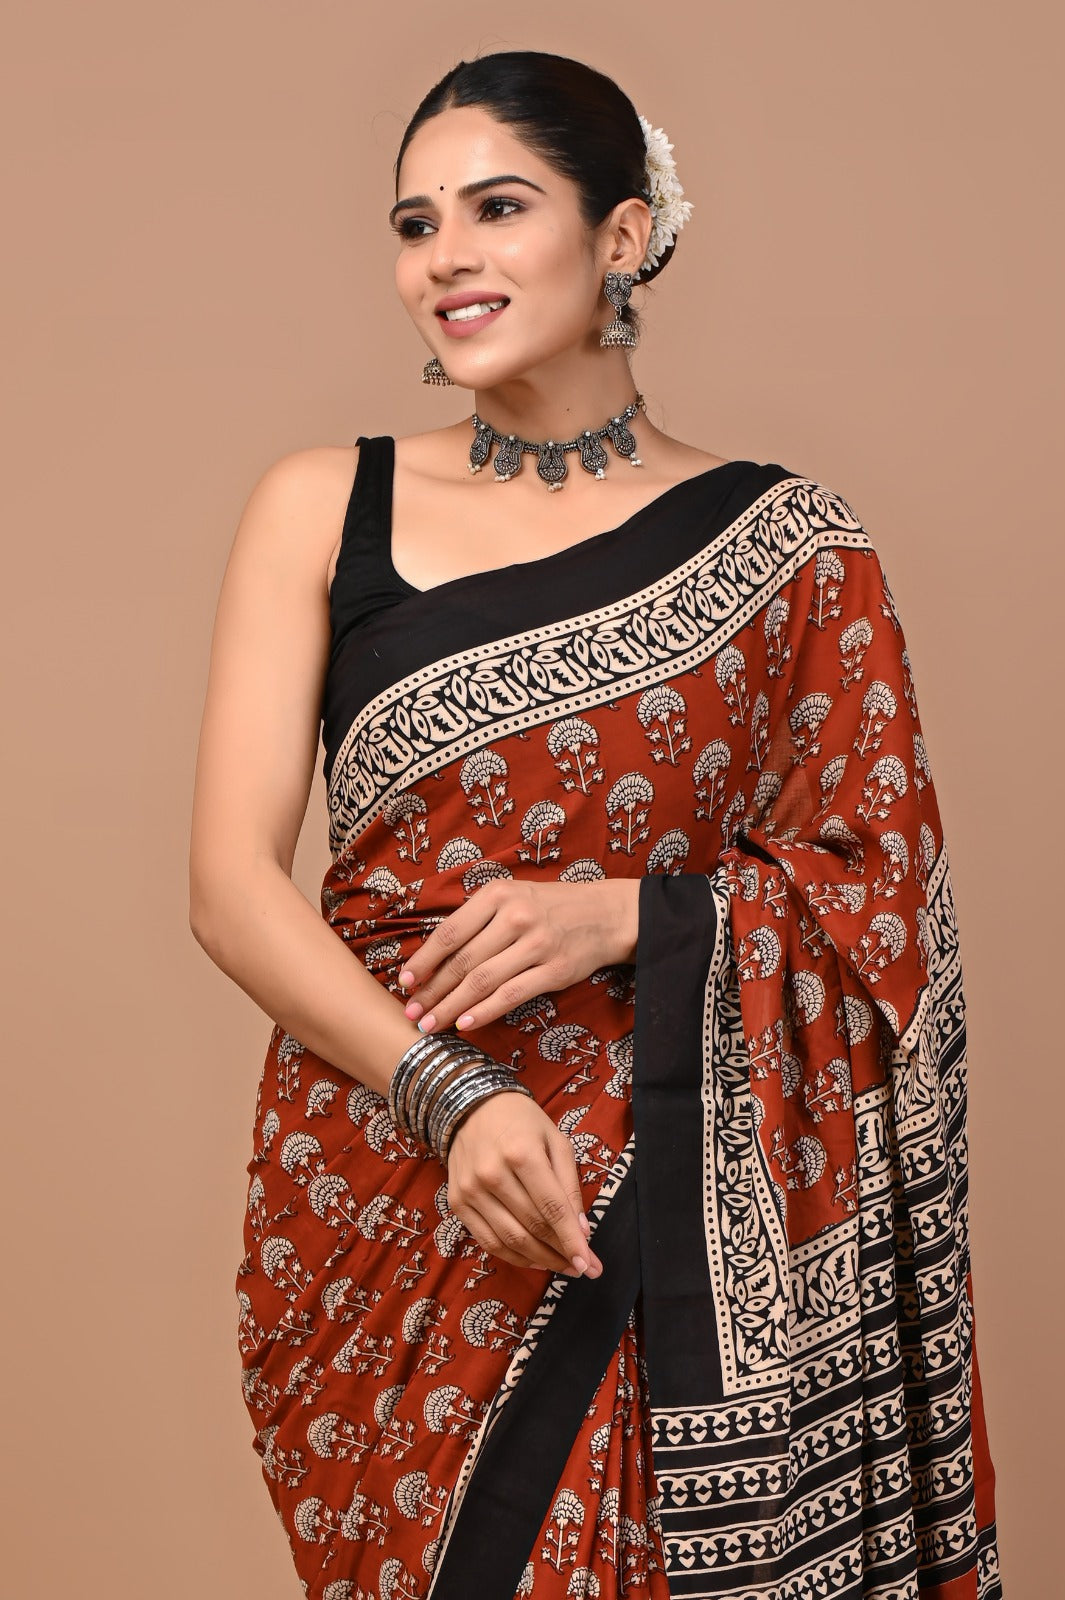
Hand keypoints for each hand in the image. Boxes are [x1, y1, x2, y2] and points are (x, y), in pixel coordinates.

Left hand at [398, 877, 638, 1034]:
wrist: (605, 914)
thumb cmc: (550, 907)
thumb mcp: (513, 896)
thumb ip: (478, 919)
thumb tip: (434, 956)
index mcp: (498, 894)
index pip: (450, 932)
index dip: (424, 961)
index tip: (404, 983)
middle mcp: (515, 917)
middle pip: (462, 961)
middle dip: (432, 991)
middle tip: (411, 1013)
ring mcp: (536, 944)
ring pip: (482, 982)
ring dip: (451, 1007)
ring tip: (430, 1024)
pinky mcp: (554, 970)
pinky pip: (511, 995)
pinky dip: (484, 1012)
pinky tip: (465, 1025)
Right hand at [445, 1090, 603, 1278]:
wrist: (472, 1107)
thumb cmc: (522, 1122)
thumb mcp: (556, 1141)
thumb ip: (569, 1185)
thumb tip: (581, 1230)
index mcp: (521, 1153)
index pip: (552, 1208)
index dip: (572, 1240)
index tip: (590, 1265)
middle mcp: (492, 1174)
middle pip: (533, 1227)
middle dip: (562, 1253)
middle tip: (583, 1267)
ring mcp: (471, 1190)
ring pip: (511, 1240)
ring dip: (541, 1260)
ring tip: (562, 1266)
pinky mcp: (457, 1202)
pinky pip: (488, 1242)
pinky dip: (514, 1257)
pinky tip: (534, 1259)